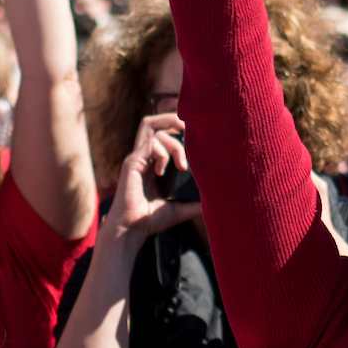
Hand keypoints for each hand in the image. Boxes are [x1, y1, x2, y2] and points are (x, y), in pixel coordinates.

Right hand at [104, 115, 202, 245]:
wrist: (132, 230)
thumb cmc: (151, 220)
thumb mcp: (180, 209)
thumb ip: (195, 202)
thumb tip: (217, 202)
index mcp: (152, 162)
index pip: (161, 133)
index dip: (176, 127)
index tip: (195, 137)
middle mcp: (143, 157)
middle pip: (152, 122)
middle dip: (171, 118)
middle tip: (188, 129)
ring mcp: (136, 158)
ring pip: (154, 129)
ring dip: (174, 144)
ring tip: (182, 165)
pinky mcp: (131, 163)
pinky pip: (150, 144)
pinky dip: (163, 154)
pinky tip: (163, 172)